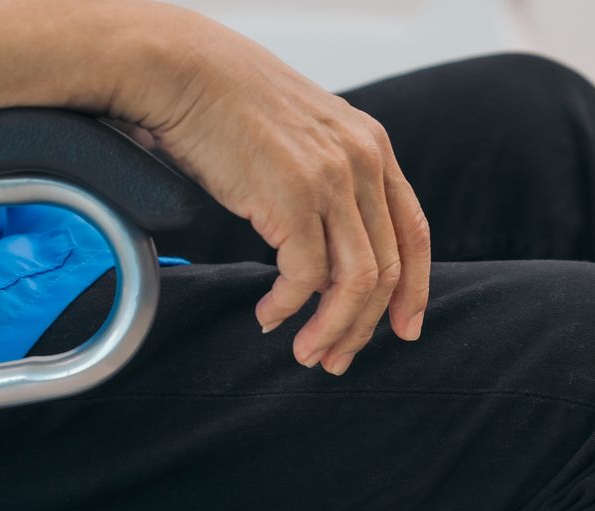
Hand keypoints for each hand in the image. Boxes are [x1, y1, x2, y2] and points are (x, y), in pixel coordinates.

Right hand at [118, 15, 430, 373]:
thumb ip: (334, 181)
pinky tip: (269, 317)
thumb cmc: (229, 106)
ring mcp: (332, 180)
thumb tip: (335, 255)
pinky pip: (305, 277)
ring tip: (308, 353)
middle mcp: (363, 163)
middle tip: (338, 359)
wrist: (179, 68)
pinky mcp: (293, 197)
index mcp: (374, 147)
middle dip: (366, 325)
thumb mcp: (306, 136)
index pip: (414, 234)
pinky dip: (289, 307)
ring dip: (333, 328)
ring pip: (355, 282)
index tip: (405, 330)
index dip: (414, 291)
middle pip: (387, 269)